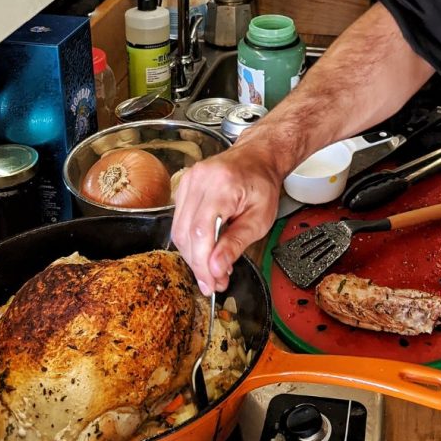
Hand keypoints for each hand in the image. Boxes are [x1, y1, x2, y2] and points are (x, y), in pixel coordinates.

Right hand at [171, 143, 282, 294]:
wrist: (257, 157)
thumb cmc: (262, 184)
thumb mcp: (260, 218)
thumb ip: (237, 243)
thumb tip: (216, 268)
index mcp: (223, 186)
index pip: (201, 232)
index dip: (203, 263)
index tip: (212, 283)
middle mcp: (200, 180)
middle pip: (185, 233)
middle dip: (198, 263)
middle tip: (214, 282)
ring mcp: (189, 180)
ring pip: (178, 229)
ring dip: (193, 254)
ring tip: (212, 268)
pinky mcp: (183, 186)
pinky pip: (179, 220)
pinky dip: (191, 240)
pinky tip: (205, 249)